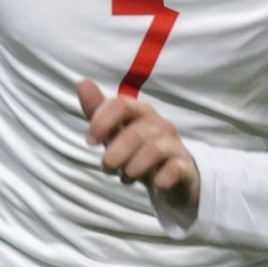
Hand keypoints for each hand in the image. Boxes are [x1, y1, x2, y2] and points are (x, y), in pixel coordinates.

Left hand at [76, 79, 200, 217]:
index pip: (121, 105)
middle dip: (115, 154)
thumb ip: (97, 110)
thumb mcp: (115, 131)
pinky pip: (175, 168)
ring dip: (133, 168)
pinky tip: (154, 184)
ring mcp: (174, 144)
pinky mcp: (184, 165)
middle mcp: (160, 124)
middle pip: (135, 133)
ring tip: (127, 177)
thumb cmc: (137, 149)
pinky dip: (161, 178)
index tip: (90, 141)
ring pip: (153, 150)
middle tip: (108, 167)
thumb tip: (83, 82)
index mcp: (141, 112)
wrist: (171, 175)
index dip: (101, 122)